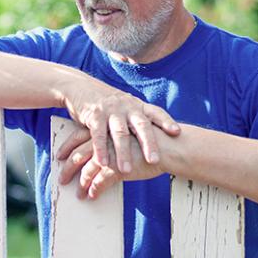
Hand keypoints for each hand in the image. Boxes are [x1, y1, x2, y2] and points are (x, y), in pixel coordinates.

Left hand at [57, 128, 162, 199]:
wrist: (172, 147)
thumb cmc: (156, 141)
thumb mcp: (132, 134)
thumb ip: (117, 140)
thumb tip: (108, 148)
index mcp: (108, 127)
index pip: (80, 135)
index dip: (68, 146)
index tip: (60, 156)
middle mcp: (107, 138)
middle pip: (79, 152)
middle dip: (68, 166)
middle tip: (61, 178)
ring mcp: (112, 152)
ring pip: (88, 167)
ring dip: (80, 182)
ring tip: (77, 193)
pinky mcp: (120, 166)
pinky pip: (102, 180)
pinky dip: (95, 189)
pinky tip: (92, 196)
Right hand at [61, 84, 178, 174]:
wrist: (80, 87)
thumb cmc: (108, 104)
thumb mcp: (126, 108)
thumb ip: (139, 121)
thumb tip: (162, 139)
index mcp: (137, 106)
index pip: (156, 112)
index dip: (166, 121)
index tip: (176, 132)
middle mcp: (127, 106)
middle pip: (141, 125)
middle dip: (148, 143)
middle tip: (154, 160)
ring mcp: (111, 110)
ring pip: (120, 133)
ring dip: (123, 152)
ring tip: (126, 170)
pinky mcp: (94, 115)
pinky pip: (98, 134)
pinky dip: (100, 149)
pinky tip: (103, 162)